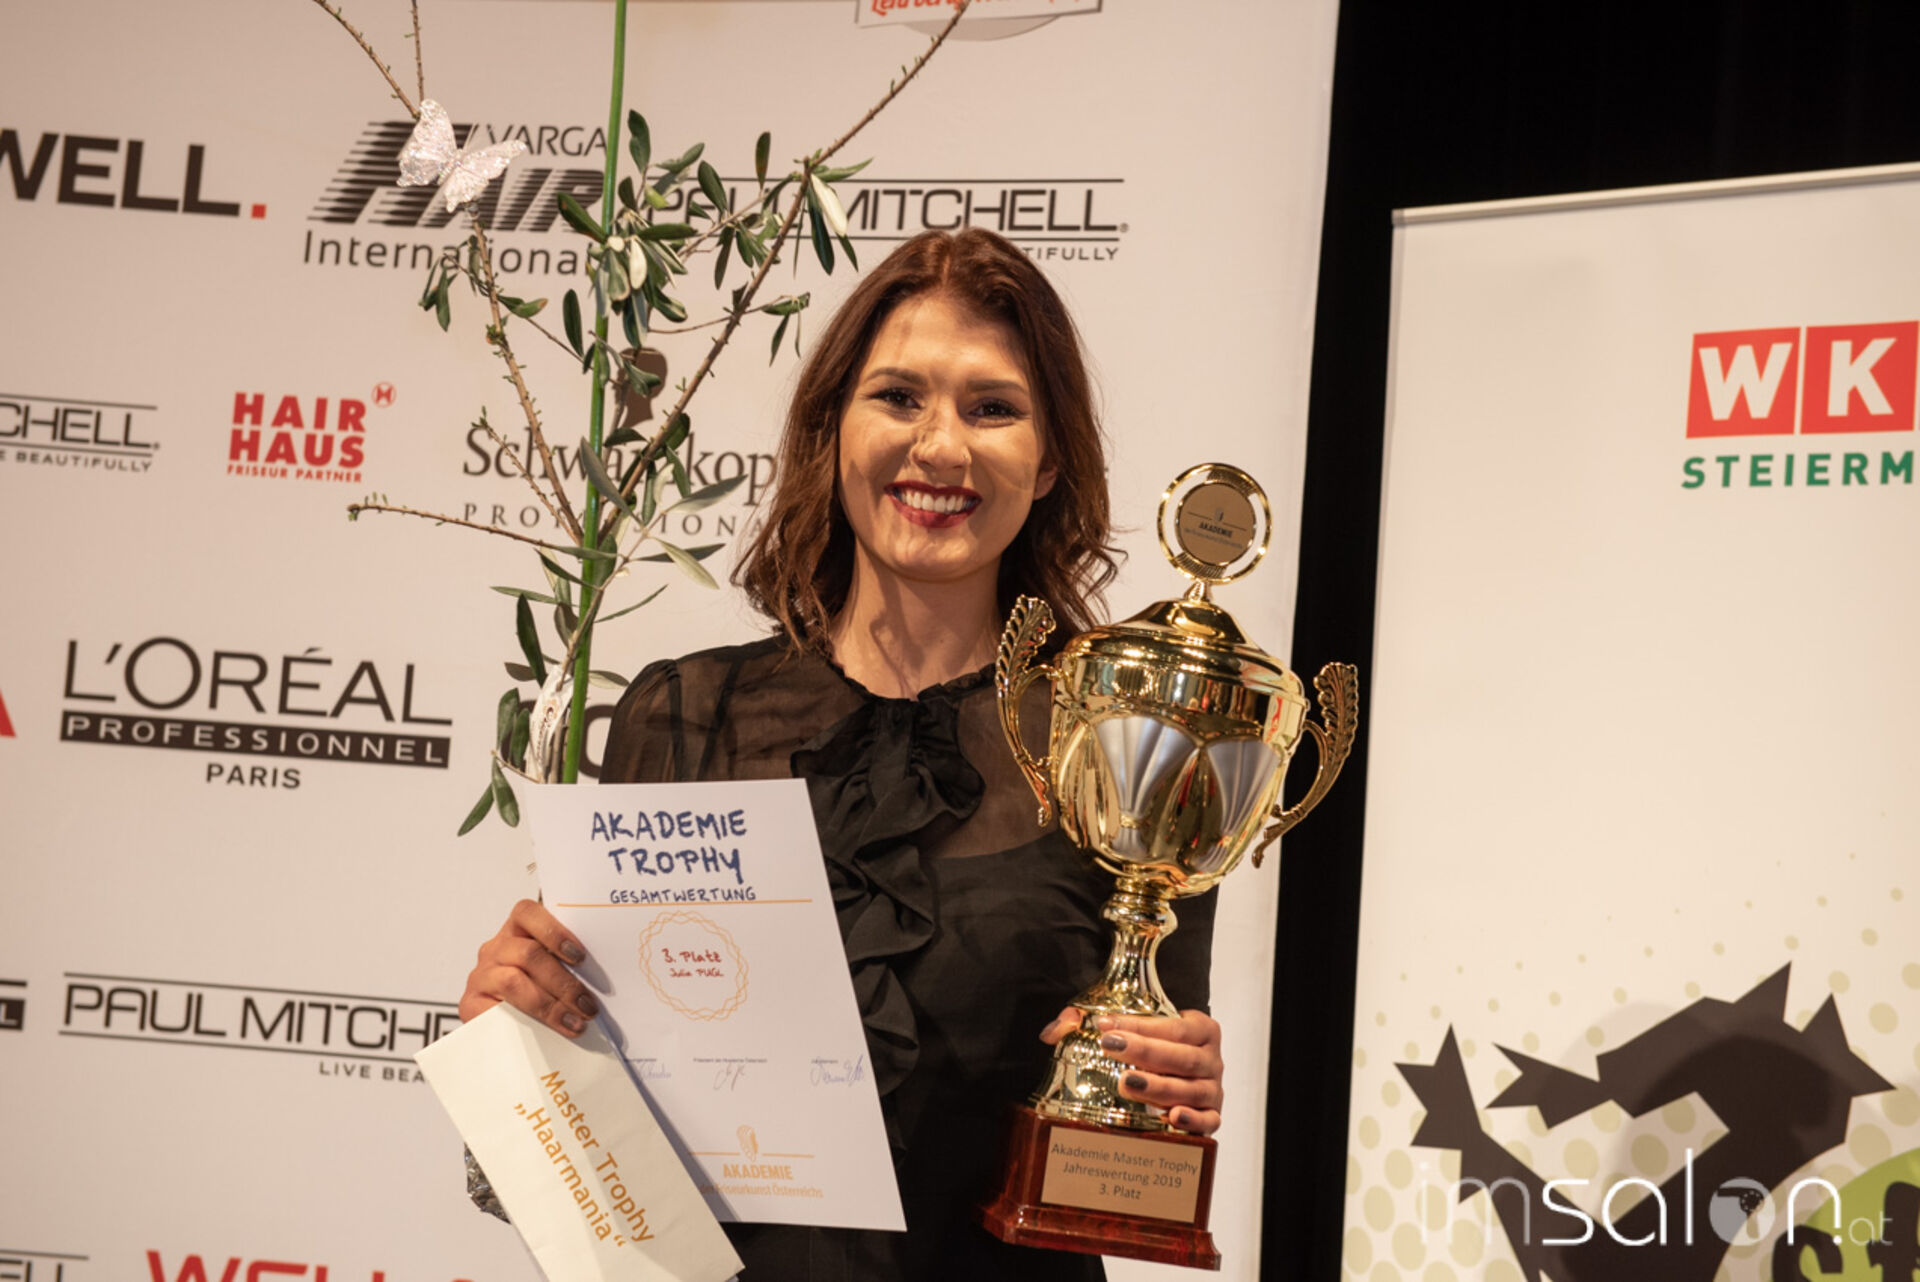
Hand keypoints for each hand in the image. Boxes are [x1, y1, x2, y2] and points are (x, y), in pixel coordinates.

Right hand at [459, 898, 599, 1037]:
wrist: (501, 1025)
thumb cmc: (537, 990)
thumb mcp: (551, 970)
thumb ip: (567, 964)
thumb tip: (600, 978)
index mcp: (517, 930)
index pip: (527, 913)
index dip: (554, 932)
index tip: (580, 957)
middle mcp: (496, 948)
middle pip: (528, 954)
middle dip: (564, 983)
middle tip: (588, 1006)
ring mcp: (481, 975)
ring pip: (513, 982)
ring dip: (550, 1005)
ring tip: (575, 1022)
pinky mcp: (470, 1003)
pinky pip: (495, 1009)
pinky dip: (523, 1021)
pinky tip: (544, 1032)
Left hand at [1041, 1005, 1224, 1135]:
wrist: (1181, 1071)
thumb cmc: (1154, 1048)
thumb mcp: (1130, 1029)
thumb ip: (1092, 1021)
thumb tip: (1059, 1026)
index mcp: (1200, 1029)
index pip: (1171, 1026)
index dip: (1138, 1025)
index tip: (1105, 1025)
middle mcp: (1211, 1059)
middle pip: (1182, 1057)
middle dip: (1145, 1052)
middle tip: (1111, 1047)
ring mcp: (1212, 1090)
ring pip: (1190, 1089)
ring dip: (1159, 1087)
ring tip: (1127, 1082)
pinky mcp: (1211, 1117)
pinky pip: (1209, 1121)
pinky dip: (1193, 1121)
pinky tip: (1172, 1118)